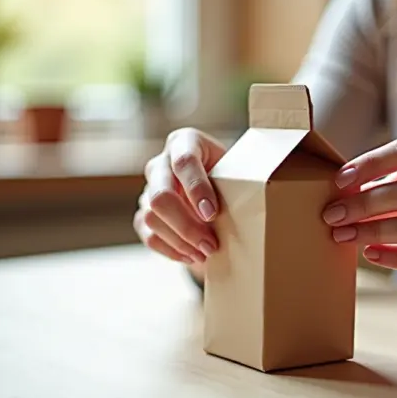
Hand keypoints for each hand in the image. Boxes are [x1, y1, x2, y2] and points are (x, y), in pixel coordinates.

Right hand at [134, 128, 225, 280]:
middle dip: (186, 225)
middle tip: (211, 244)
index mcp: (185, 142)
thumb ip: (239, 179)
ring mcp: (149, 187)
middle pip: (161, 195)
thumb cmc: (232, 176)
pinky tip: (192, 255)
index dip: (197, 189)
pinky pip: (149, 234)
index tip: (213, 214)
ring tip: (206, 253)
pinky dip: (171, 249)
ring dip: (180, 241)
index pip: (184, 162)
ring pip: (151, 217)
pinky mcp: (144, 212)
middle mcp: (161, 162)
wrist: (217, 187)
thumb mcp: (237, 170)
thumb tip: (252, 204)